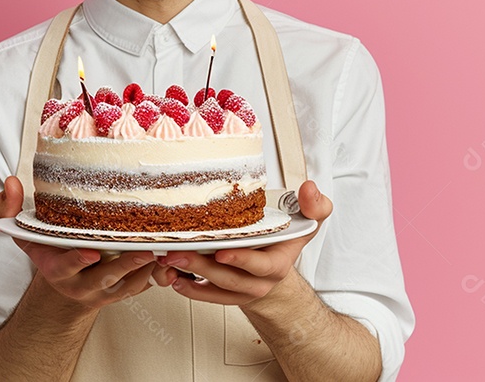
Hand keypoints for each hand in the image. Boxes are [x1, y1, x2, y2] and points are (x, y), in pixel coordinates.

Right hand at [0, 176, 157, 308]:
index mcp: (55, 267)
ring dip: (147, 268)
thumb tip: (11, 182)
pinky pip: (142, 287)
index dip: (77, 259)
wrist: (64, 283)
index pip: (66, 265)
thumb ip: (8, 208)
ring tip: (162, 250)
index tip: (90, 251)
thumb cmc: (47, 249)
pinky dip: (156, 274)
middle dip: (124, 265)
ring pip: (129, 284)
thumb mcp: (23, 231)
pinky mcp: (123, 292)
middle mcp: (81, 282)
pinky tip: (168, 256)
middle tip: (141, 250)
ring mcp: (104, 290)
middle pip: (105, 277)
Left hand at [156, 180, 332, 304]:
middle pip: (230, 279)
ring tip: (169, 260)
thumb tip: (309, 188)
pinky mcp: (223, 293)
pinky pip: (204, 296)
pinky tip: (172, 276)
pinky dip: (187, 287)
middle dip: (202, 266)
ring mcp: (240, 290)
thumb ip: (315, 204)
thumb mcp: (307, 220)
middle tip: (179, 252)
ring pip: (213, 287)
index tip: (222, 251)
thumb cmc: (285, 241)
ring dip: (189, 275)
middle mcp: (259, 281)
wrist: (275, 268)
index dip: (242, 260)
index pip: (262, 266)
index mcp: (277, 263)